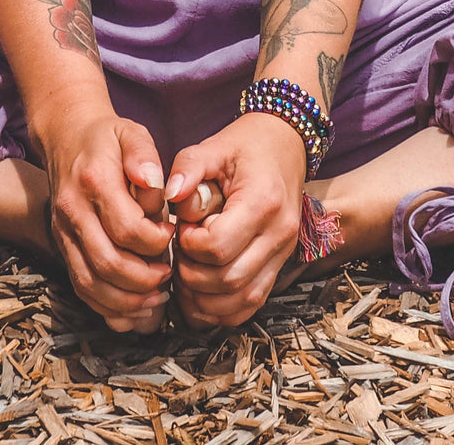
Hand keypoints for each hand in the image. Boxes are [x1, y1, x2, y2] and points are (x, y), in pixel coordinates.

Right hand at [37, 105, 174, 331]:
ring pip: (91, 284)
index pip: (126, 228)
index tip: (173, 233)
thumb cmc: (106, 137)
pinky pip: (81, 288)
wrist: (65, 137)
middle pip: (108, 263)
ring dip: (127, 300)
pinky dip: (107, 307)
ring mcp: (63, 232)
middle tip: (170, 274)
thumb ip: (144, 155)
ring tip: (157, 297)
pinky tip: (134, 308)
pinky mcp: (62, 246)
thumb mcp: (130, 132)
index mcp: (94, 182)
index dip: (156, 241)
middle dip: (145, 278)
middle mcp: (73, 211)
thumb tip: (155, 183)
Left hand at [166, 112, 306, 327]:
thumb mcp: (214, 145)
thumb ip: (188, 167)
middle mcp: (279, 234)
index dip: (189, 244)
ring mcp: (283, 253)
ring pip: (241, 301)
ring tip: (187, 272)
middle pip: (228, 280)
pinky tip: (201, 293)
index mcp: (262, 202)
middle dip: (192, 274)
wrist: (285, 144)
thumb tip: (168, 194)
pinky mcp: (280, 265)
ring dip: (204, 298)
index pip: (217, 246)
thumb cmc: (248, 145)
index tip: (182, 227)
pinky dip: (222, 309)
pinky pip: (251, 305)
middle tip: (180, 251)